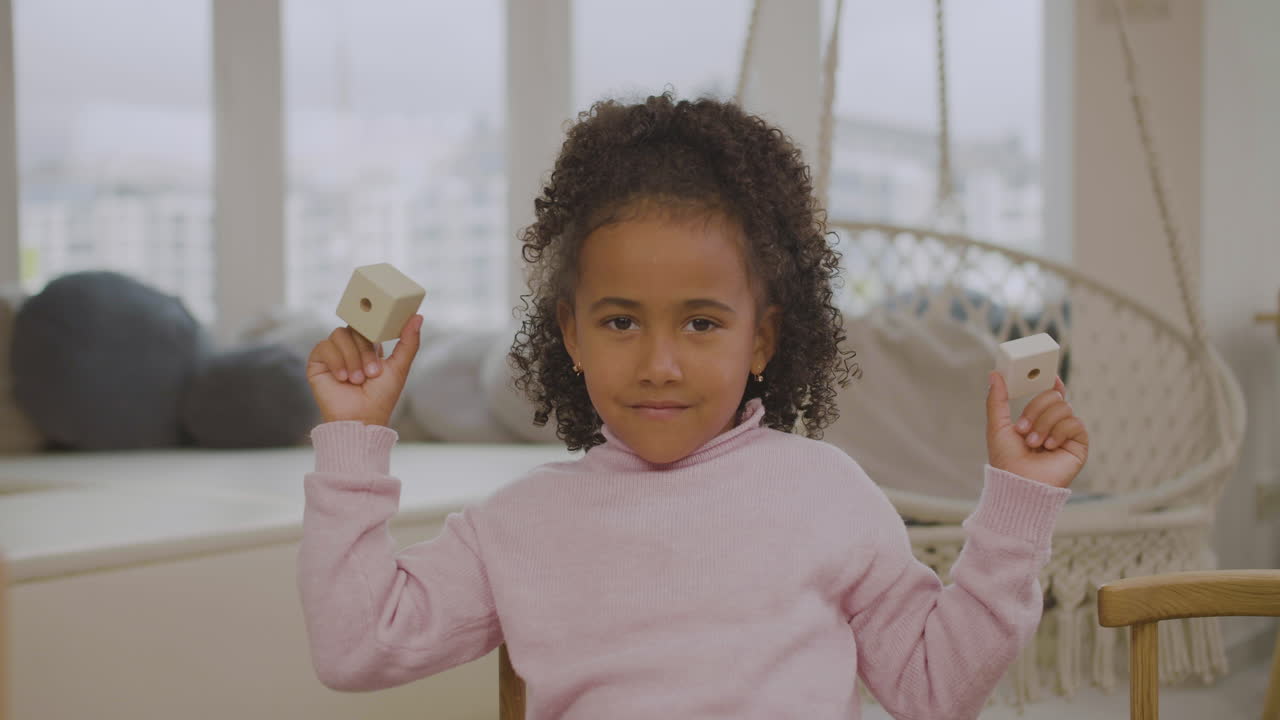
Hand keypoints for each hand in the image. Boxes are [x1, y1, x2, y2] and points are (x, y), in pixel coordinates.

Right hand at [306, 315, 423, 425]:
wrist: (361, 418)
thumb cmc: (380, 398)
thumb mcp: (399, 367)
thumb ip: (409, 342)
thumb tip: (418, 317)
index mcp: (368, 347)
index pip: (368, 325)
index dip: (373, 332)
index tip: (380, 349)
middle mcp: (349, 348)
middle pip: (354, 329)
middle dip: (365, 352)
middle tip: (371, 374)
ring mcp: (333, 354)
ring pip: (339, 335)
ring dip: (351, 358)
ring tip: (356, 379)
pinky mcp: (317, 362)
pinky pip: (323, 346)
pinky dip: (336, 361)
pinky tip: (342, 378)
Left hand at [985, 372, 1088, 488]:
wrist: (1018, 484)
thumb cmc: (1006, 460)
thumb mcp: (997, 426)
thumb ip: (997, 399)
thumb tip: (994, 374)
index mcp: (1037, 419)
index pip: (1050, 394)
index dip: (1052, 382)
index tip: (1048, 374)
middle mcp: (1054, 425)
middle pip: (1054, 396)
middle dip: (1036, 409)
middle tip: (1023, 429)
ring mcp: (1067, 434)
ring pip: (1064, 408)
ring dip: (1044, 424)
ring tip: (1034, 443)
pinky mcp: (1079, 445)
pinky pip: (1075, 423)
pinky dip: (1059, 432)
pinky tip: (1050, 446)